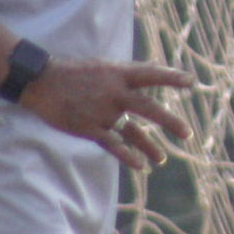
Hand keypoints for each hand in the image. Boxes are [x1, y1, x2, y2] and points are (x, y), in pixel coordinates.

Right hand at [22, 57, 197, 168]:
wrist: (41, 82)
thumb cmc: (75, 74)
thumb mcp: (103, 67)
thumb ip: (127, 75)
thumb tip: (154, 72)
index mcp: (117, 73)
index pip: (150, 74)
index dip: (170, 77)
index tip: (191, 82)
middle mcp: (113, 92)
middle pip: (147, 107)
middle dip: (169, 121)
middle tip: (188, 134)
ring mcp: (101, 111)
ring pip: (132, 131)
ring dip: (149, 146)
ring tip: (162, 159)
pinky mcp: (89, 127)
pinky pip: (113, 144)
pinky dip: (128, 155)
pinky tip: (140, 166)